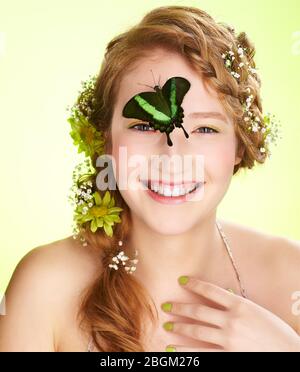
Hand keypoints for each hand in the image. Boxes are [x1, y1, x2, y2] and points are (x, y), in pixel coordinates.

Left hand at [161, 277, 299, 351]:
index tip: (181, 280)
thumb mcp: (257, 311)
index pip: (210, 290)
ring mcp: (229, 339)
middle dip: (179, 307)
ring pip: (197, 331)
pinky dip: (186, 351)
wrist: (289, 354)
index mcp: (240, 305)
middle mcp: (232, 320)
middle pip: (198, 311)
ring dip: (179, 327)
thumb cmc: (275, 330)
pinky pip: (202, 353)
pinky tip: (173, 349)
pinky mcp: (228, 356)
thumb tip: (223, 294)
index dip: (194, 284)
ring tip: (166, 325)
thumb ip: (238, 303)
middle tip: (165, 305)